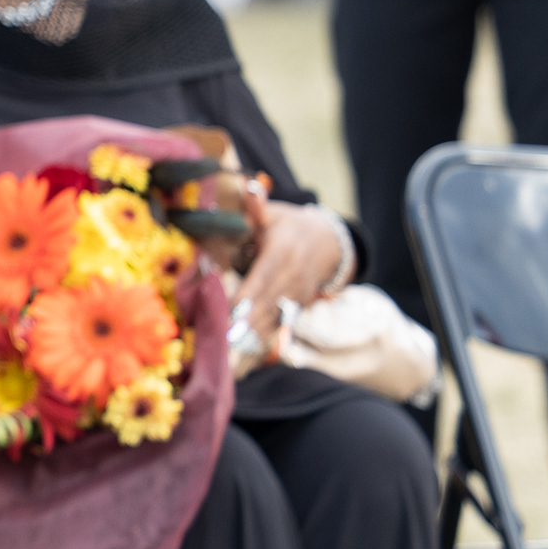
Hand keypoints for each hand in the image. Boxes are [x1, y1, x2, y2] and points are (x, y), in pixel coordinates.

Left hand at [231, 197, 350, 360]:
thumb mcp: (275, 214)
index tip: (224, 314)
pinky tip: (242, 362)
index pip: (261, 281)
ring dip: (249, 341)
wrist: (330, 243)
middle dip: (241, 327)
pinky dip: (260, 343)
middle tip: (217, 343)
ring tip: (226, 357)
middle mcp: (292, 280)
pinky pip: (277, 328)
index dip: (244, 300)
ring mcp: (297, 298)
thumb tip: (248, 187)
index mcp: (283, 255)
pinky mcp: (297, 309)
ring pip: (271, 322)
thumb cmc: (291, 225)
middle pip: (265, 307)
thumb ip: (257, 208)